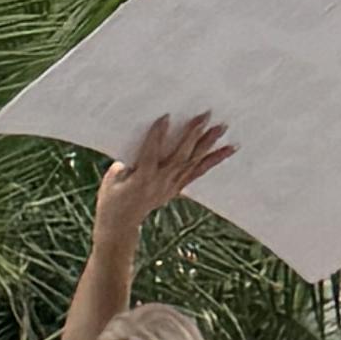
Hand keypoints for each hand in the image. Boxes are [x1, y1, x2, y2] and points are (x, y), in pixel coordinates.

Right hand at [99, 111, 232, 223]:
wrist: (122, 224)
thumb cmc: (112, 198)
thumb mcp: (112, 179)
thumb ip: (125, 163)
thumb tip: (140, 145)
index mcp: (142, 178)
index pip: (151, 152)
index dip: (158, 135)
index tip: (166, 117)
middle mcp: (161, 182)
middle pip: (180, 156)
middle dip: (193, 134)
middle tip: (205, 115)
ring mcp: (172, 186)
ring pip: (194, 162)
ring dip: (209, 144)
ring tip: (223, 128)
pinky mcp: (178, 188)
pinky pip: (199, 172)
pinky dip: (214, 160)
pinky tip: (228, 149)